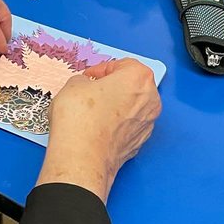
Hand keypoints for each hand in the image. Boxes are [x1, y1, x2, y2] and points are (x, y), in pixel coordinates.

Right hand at [37, 59, 160, 201]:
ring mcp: (147, 124)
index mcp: (139, 77)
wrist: (82, 158)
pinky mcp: (138, 144)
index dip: (102, 69)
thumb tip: (85, 86)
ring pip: (131, 108)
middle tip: (91, 91)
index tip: (90, 76)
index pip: (122, 65)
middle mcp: (150, 100)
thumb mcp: (74, 84)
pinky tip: (97, 128)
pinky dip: (115, 125)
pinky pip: (128, 127)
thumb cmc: (82, 119)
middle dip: (112, 87)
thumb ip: (84, 80)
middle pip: (132, 86)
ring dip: (115, 107)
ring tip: (91, 111)